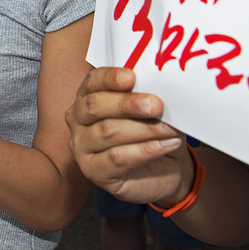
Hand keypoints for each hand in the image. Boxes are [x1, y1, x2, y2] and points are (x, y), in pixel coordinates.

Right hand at [64, 67, 192, 205]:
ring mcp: (81, 146)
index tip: (132, 77)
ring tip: (170, 129)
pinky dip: (145, 150)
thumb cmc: (152, 133)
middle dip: (127, 104)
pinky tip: (166, 145)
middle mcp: (78, 119)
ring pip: (108, 132)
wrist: (163, 169)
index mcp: (88, 96)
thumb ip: (149, 97)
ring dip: (144, 129)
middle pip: (95, 106)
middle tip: (156, 105)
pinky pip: (117, 158)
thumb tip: (163, 89)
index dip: (110, 78)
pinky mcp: (93, 171)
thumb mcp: (152, 110)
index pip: (93, 81)